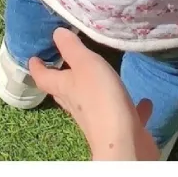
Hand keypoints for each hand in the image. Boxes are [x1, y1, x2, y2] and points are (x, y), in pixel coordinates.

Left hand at [30, 29, 159, 160]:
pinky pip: (124, 113)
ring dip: (93, 90)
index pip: (44, 78)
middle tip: (61, 63)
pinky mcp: (120, 128)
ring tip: (99, 78)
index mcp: (66, 89)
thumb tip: (56, 33)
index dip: (37, 68)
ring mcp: (98, 119)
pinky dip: (131, 107)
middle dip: (61, 78)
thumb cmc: (100, 99)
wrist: (125, 143)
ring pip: (91, 102)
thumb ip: (72, 48)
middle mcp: (78, 105)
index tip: (33, 58)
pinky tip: (144, 101)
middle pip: (64, 91)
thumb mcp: (85, 64)